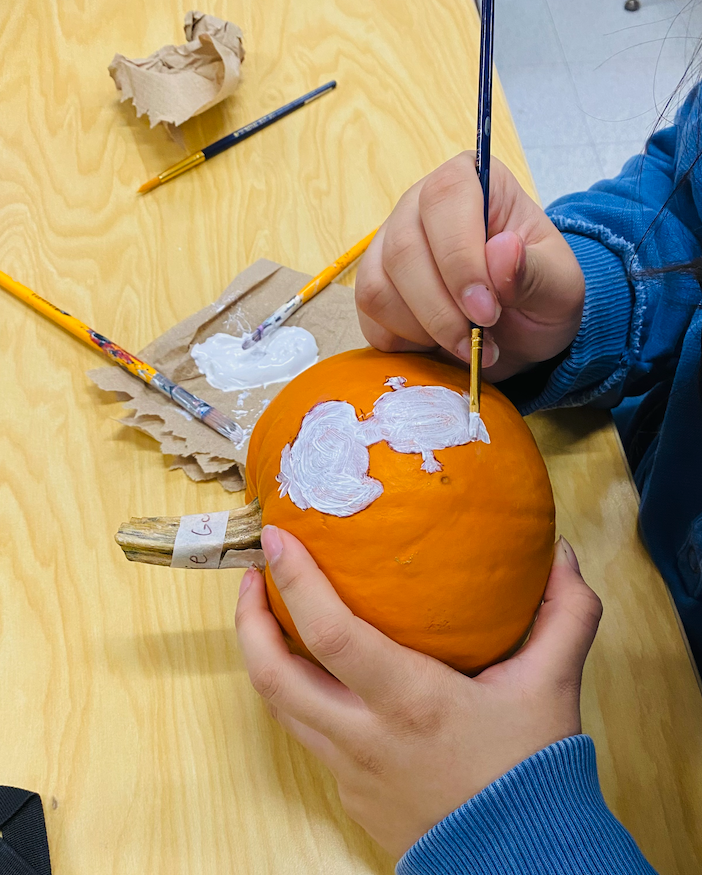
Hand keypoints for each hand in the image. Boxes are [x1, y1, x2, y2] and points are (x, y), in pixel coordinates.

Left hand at [235, 530, 601, 858]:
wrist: (519, 863)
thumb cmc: (531, 775)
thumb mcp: (554, 687)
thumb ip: (565, 616)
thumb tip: (562, 557)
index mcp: (411, 702)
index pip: (331, 635)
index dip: (296, 582)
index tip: (277, 539)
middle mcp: (365, 737)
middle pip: (274, 677)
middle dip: (250, 619)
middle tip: (255, 574)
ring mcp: (349, 770)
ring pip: (279, 707)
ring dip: (262, 654)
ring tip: (268, 611)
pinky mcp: (347, 791)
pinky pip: (306, 732)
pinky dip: (293, 690)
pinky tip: (313, 668)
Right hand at [355, 151, 585, 381]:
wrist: (518, 332)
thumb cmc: (537, 295)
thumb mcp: (560, 289)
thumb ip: (536, 273)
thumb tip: (503, 250)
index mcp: (470, 183)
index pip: (445, 198)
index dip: (460, 258)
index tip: (487, 310)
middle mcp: (417, 206)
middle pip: (402, 250)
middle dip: (441, 309)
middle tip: (477, 342)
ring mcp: (387, 248)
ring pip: (378, 289)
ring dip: (423, 330)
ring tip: (465, 346)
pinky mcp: (372, 289)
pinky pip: (371, 320)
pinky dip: (406, 344)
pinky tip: (439, 346)